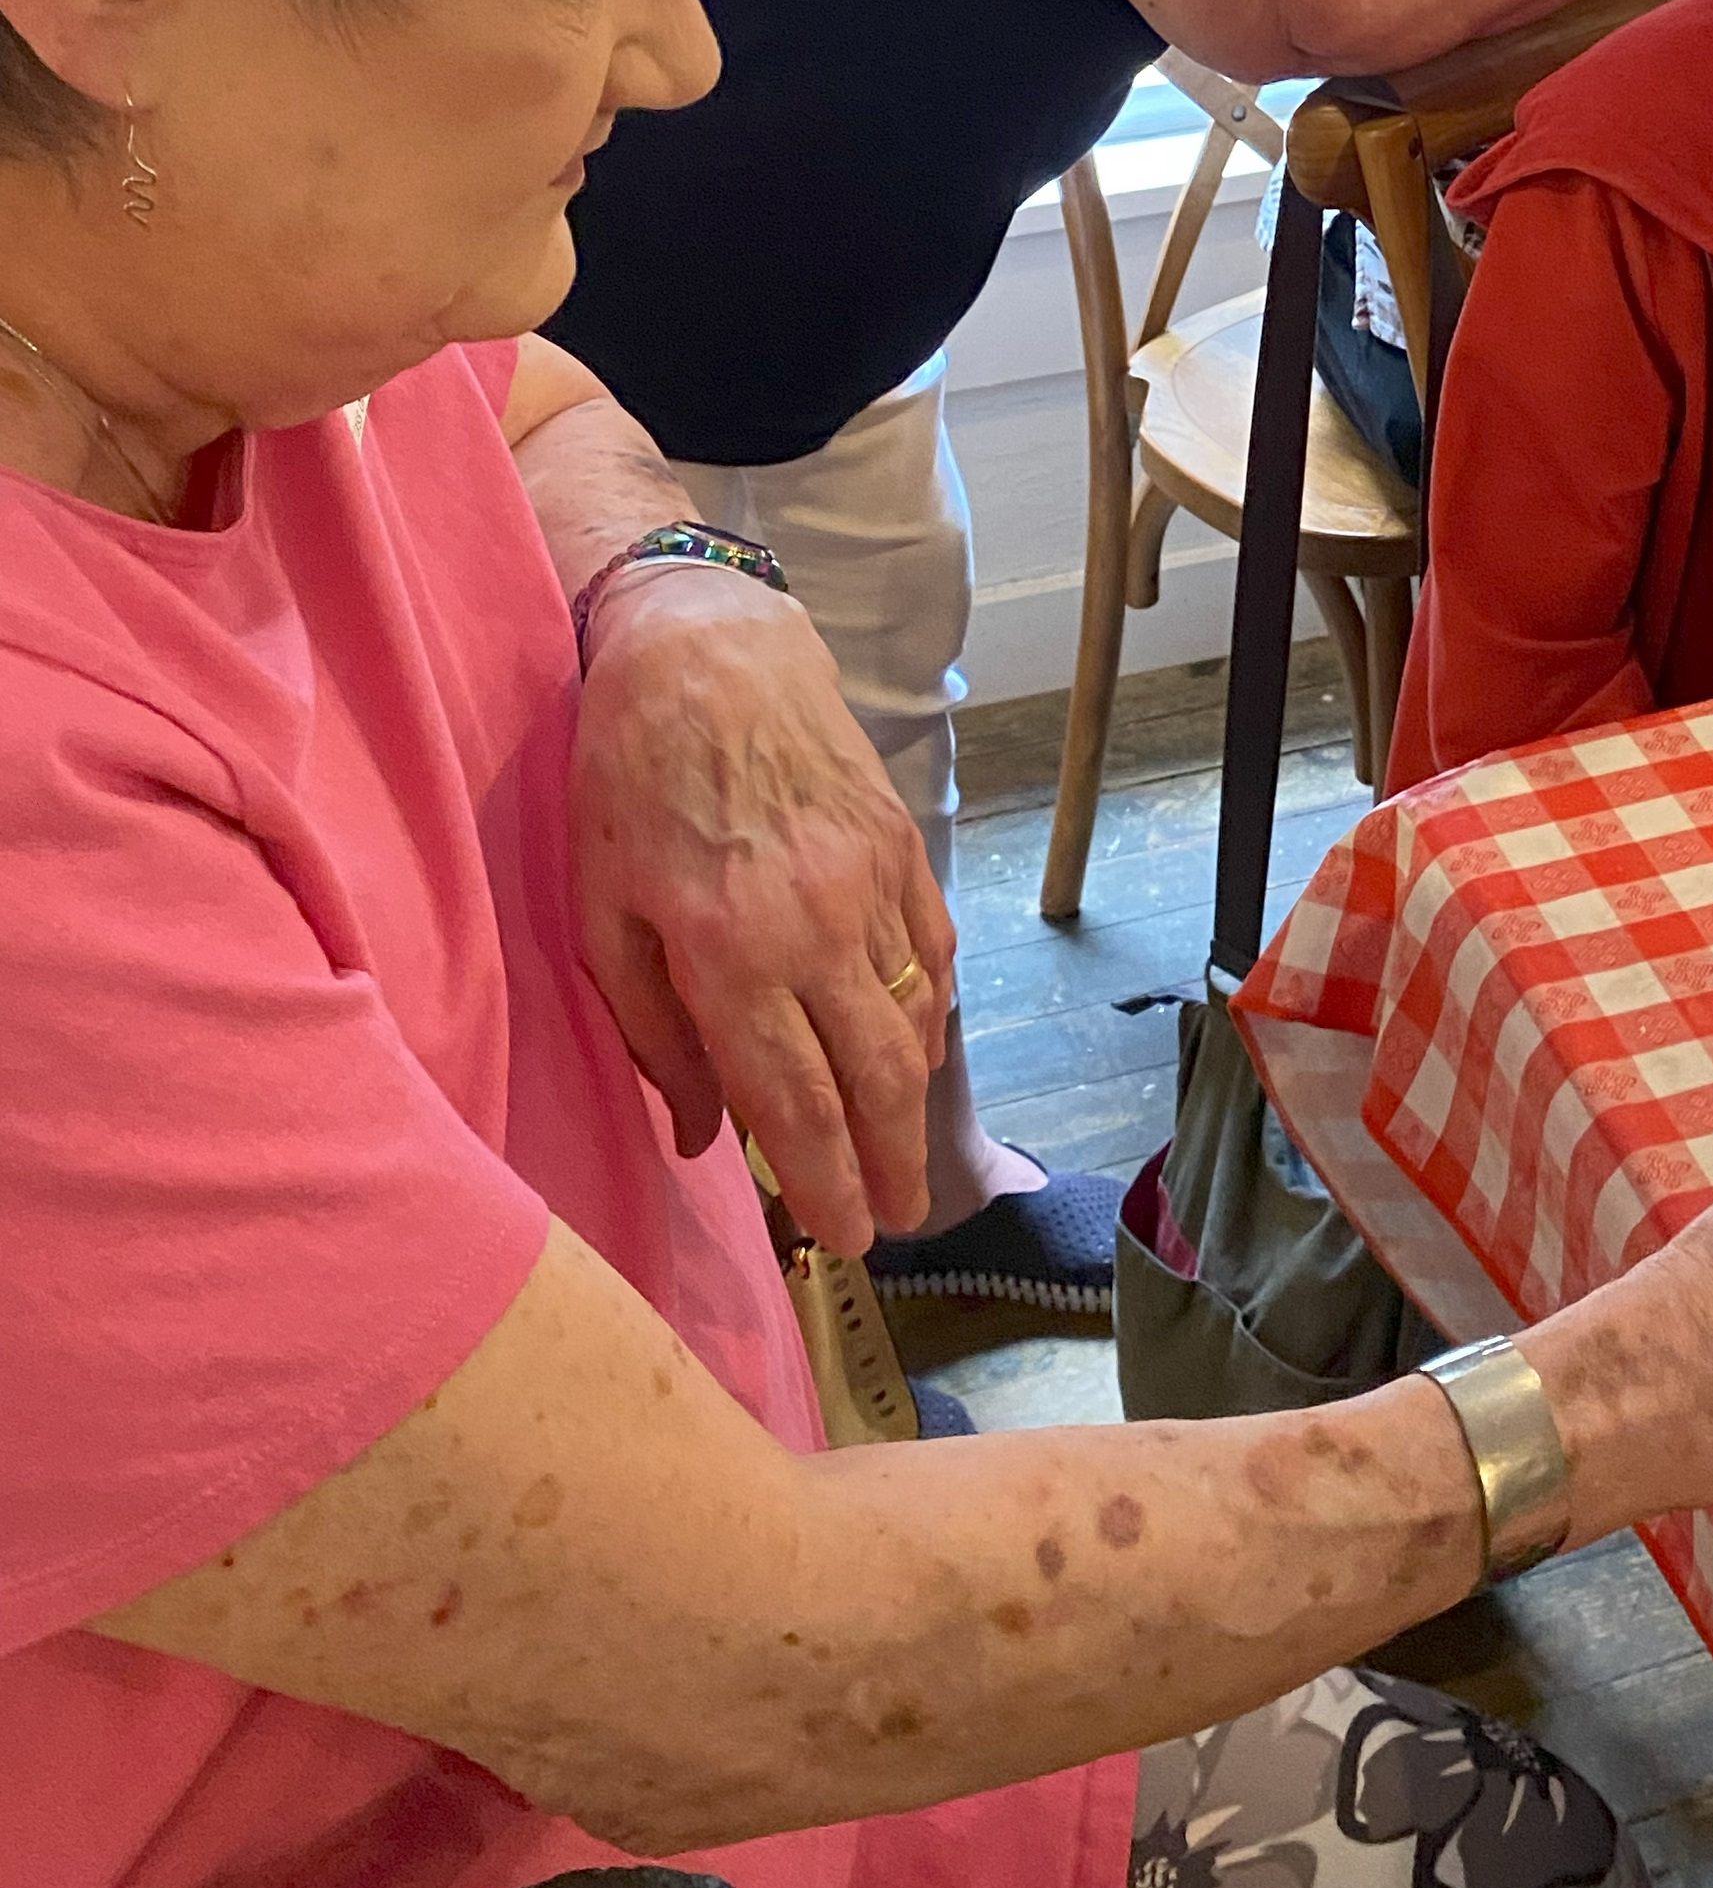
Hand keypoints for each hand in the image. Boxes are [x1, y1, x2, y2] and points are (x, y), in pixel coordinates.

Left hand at [570, 569, 953, 1254]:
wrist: (709, 649)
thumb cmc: (629, 780)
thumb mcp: (603, 912)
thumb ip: (653, 1031)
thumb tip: (699, 1136)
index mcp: (732, 951)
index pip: (794, 1099)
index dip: (824, 1180)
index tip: (845, 1237)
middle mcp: (818, 926)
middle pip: (873, 1077)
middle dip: (888, 1164)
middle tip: (894, 1222)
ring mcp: (874, 883)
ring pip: (914, 1021)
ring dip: (915, 1104)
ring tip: (907, 1160)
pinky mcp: (904, 846)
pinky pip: (935, 952)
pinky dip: (933, 1014)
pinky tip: (918, 1052)